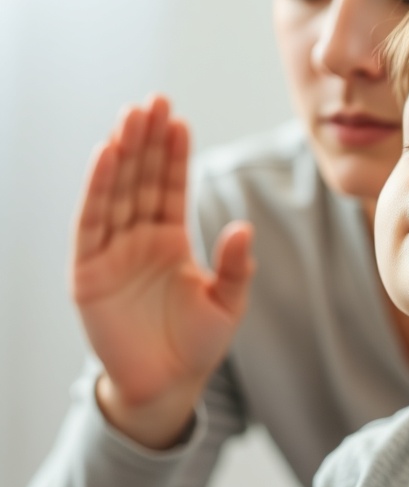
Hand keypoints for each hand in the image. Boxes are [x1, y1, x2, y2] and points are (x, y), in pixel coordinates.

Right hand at [73, 96, 254, 446]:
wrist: (168, 386)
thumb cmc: (198, 344)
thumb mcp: (227, 303)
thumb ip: (236, 266)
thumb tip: (244, 226)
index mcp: (171, 240)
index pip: (171, 186)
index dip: (174, 153)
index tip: (179, 117)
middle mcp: (139, 238)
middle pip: (142, 179)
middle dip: (147, 141)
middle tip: (154, 100)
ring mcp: (111, 252)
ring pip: (116, 192)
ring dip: (122, 154)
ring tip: (131, 117)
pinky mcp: (88, 272)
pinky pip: (91, 223)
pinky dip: (96, 189)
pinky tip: (106, 155)